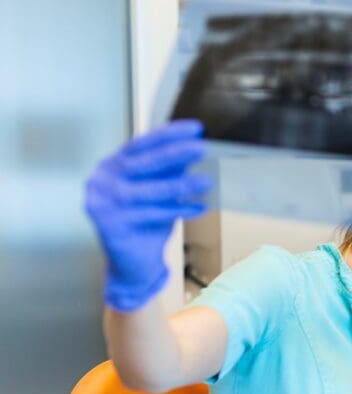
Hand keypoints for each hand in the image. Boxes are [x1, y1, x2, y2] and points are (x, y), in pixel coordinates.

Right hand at [85, 120, 209, 311]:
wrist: (132, 265)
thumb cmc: (147, 222)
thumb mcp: (159, 191)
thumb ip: (170, 171)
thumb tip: (196, 147)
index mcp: (112, 165)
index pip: (141, 144)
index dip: (168, 135)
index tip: (195, 128)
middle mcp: (102, 180)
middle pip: (143, 163)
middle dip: (175, 154)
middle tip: (201, 148)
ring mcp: (102, 202)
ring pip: (149, 190)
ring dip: (181, 185)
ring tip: (207, 180)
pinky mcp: (110, 224)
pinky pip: (150, 214)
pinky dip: (177, 210)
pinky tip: (198, 207)